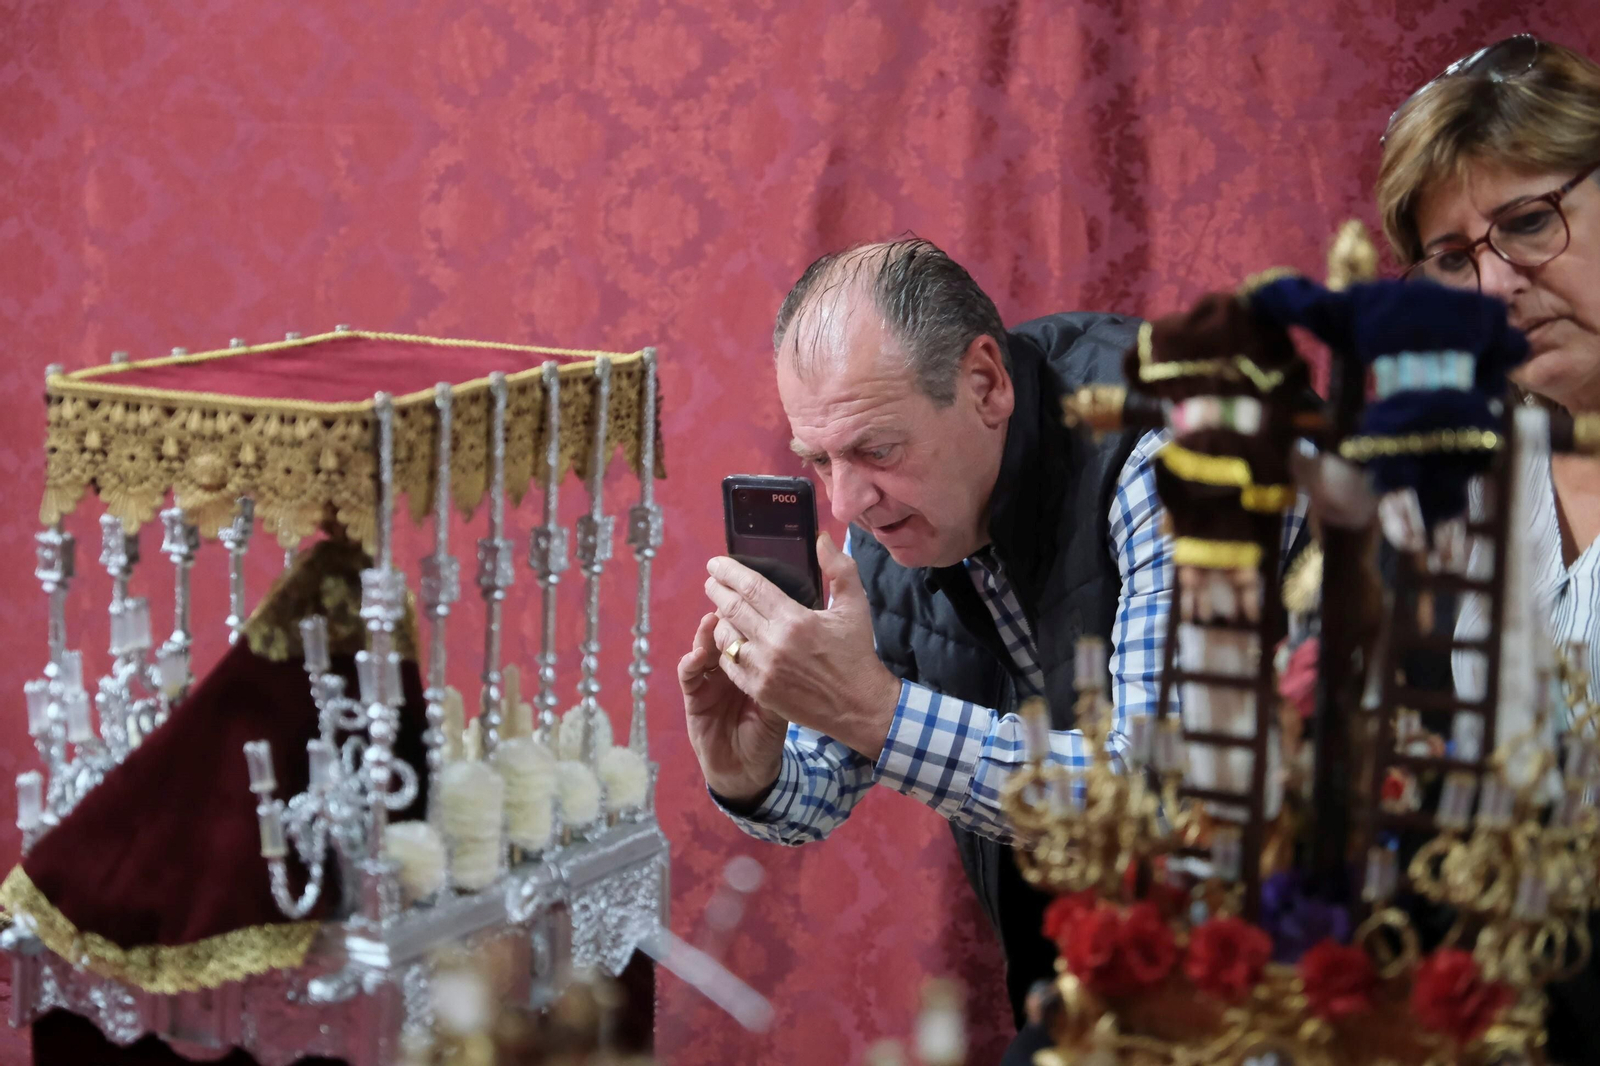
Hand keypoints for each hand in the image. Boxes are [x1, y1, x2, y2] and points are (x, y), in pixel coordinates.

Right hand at [678, 612, 786, 805]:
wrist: (747, 770)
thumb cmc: (767, 736)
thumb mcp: (781, 705)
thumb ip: (783, 678)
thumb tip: (797, 645)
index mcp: (752, 664)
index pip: (747, 632)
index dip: (748, 613)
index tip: (754, 594)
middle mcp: (729, 667)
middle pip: (724, 634)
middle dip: (724, 614)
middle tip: (727, 597)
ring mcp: (709, 680)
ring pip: (705, 648)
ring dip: (706, 633)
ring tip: (711, 620)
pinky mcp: (694, 697)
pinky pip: (689, 675)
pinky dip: (691, 663)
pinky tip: (697, 655)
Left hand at [705, 532, 900, 758]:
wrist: (858, 706)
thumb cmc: (856, 653)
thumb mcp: (855, 606)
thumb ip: (840, 568)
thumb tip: (821, 538)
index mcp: (795, 619)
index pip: (751, 587)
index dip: (729, 572)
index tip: (716, 564)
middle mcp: (773, 643)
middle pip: (732, 609)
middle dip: (717, 590)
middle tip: (711, 580)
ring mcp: (763, 669)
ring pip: (725, 637)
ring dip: (720, 620)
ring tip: (722, 610)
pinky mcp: (759, 690)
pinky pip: (729, 664)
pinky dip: (725, 648)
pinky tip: (730, 640)